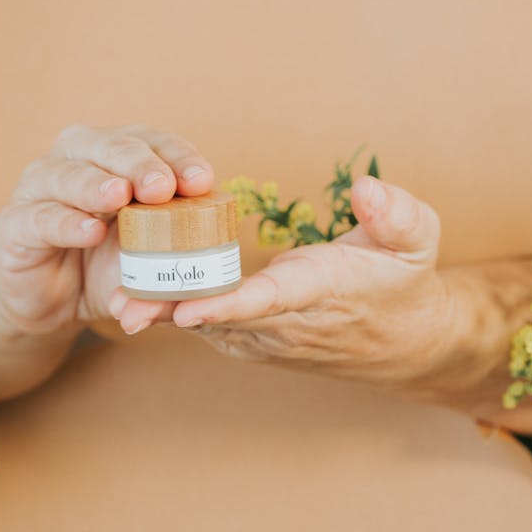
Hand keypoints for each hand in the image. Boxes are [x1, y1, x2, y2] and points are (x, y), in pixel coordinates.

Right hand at [0, 123, 214, 335]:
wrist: (52, 302)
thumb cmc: (105, 266)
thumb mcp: (149, 262)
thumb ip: (177, 264)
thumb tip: (210, 278)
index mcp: (116, 157)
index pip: (151, 142)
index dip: (177, 156)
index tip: (202, 180)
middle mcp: (76, 159)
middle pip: (109, 147)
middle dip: (138, 164)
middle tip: (161, 187)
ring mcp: (39, 187)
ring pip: (68, 174)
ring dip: (96, 185)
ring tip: (120, 197)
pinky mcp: (15, 223)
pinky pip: (41, 218)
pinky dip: (66, 223)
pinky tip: (89, 232)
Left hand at [110, 175, 468, 385]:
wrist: (404, 342)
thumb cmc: (405, 282)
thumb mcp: (418, 241)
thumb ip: (396, 214)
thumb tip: (367, 188)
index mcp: (319, 290)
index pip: (267, 301)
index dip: (224, 305)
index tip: (184, 309)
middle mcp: (286, 322)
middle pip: (220, 317)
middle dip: (170, 310)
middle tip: (119, 303)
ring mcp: (267, 337)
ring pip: (207, 325)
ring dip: (163, 313)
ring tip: (114, 297)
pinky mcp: (254, 339)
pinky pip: (209, 325)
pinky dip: (174, 311)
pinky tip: (136, 293)